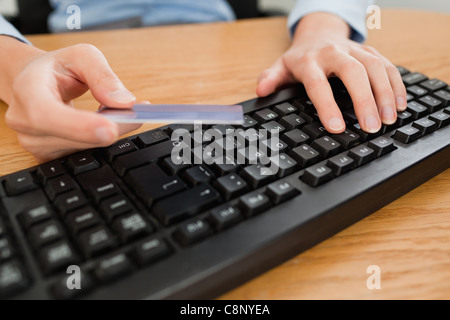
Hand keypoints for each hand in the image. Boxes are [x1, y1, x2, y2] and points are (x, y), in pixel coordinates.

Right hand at [1, 39, 140, 160]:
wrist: (35, 82)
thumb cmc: (57, 68)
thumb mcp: (81, 56)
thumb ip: (103, 75)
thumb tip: (124, 102)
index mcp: (27, 91)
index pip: (46, 115)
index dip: (79, 126)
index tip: (110, 129)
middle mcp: (25, 123)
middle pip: (72, 138)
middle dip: (111, 129)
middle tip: (137, 115)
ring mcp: (36, 144)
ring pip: (83, 150)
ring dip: (109, 134)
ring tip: (120, 113)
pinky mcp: (51, 156)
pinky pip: (84, 155)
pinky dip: (102, 141)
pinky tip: (108, 124)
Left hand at [256, 12, 406, 133]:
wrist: (318, 33)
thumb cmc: (300, 58)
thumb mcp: (281, 68)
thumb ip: (271, 80)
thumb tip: (261, 92)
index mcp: (309, 60)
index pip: (318, 84)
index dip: (327, 105)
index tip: (337, 127)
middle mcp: (334, 53)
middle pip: (353, 72)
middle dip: (364, 100)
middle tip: (371, 127)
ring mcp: (355, 50)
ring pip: (375, 67)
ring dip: (385, 94)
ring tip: (389, 120)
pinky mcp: (370, 52)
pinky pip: (387, 65)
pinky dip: (396, 85)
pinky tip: (400, 106)